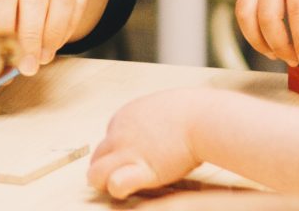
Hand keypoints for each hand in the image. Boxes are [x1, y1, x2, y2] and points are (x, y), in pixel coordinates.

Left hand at [88, 88, 207, 198]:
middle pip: (97, 156)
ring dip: (103, 183)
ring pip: (96, 173)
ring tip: (116, 189)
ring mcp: (127, 151)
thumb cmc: (192, 113)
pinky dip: (118, 190)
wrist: (202, 118)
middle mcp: (119, 133)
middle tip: (117, 179)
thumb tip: (158, 129)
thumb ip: (150, 120)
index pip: (108, 140)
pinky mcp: (142, 169)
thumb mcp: (161, 107)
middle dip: (104, 169)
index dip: (118, 154)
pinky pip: (116, 184)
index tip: (131, 161)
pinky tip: (128, 191)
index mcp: (124, 117)